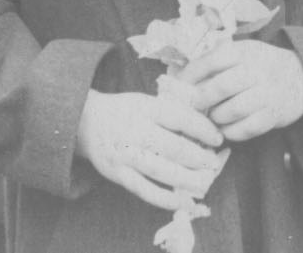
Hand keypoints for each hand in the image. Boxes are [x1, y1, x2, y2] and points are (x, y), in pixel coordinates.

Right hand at [74, 89, 225, 210]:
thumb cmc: (123, 111)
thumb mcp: (145, 101)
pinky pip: (146, 191)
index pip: (179, 117)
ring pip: (162, 171)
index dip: (202, 129)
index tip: (217, 138)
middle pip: (173, 147)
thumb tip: (206, 128)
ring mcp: (125, 155)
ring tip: (205, 182)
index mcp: (144, 107)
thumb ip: (171, 112)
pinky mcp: (118, 175)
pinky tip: (183, 201)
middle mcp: (134, 130)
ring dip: (188, 179)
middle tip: (213, 163)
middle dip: (199, 157)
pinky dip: (167, 199)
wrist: (85, 122)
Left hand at [174, 40, 302, 142]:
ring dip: (215, 117)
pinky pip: (247, 128)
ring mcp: (268, 94)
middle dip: (200, 99)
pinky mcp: (274, 116)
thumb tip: (178, 76)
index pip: (212, 60)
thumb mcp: (241, 52)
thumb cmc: (259, 65)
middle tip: (191, 107)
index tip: (177, 86)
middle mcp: (257, 71)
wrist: (299, 78)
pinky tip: (224, 129)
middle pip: (222, 86)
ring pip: (233, 110)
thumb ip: (214, 60)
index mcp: (244, 52)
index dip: (191, 75)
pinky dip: (231, 132)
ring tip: (209, 118)